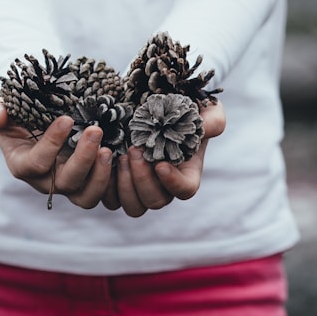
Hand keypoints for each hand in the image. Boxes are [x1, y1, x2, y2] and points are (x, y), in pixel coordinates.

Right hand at [0, 100, 115, 208]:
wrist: (36, 120)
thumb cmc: (16, 114)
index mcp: (23, 165)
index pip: (37, 163)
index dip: (51, 144)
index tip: (67, 119)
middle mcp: (46, 181)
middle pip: (66, 183)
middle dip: (82, 158)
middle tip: (95, 130)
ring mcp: (69, 185)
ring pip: (86, 196)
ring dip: (100, 175)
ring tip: (108, 149)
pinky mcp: (87, 184)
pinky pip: (103, 193)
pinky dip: (113, 180)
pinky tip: (122, 156)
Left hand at [113, 100, 225, 216]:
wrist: (152, 108)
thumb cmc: (182, 109)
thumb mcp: (203, 109)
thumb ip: (212, 119)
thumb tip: (207, 128)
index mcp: (186, 173)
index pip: (185, 190)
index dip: (173, 183)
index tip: (160, 164)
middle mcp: (163, 186)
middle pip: (155, 201)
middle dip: (143, 179)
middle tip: (134, 151)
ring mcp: (139, 188)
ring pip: (133, 207)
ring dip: (125, 184)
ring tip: (120, 155)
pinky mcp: (117, 185)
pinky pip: (109, 199)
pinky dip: (105, 184)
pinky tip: (104, 159)